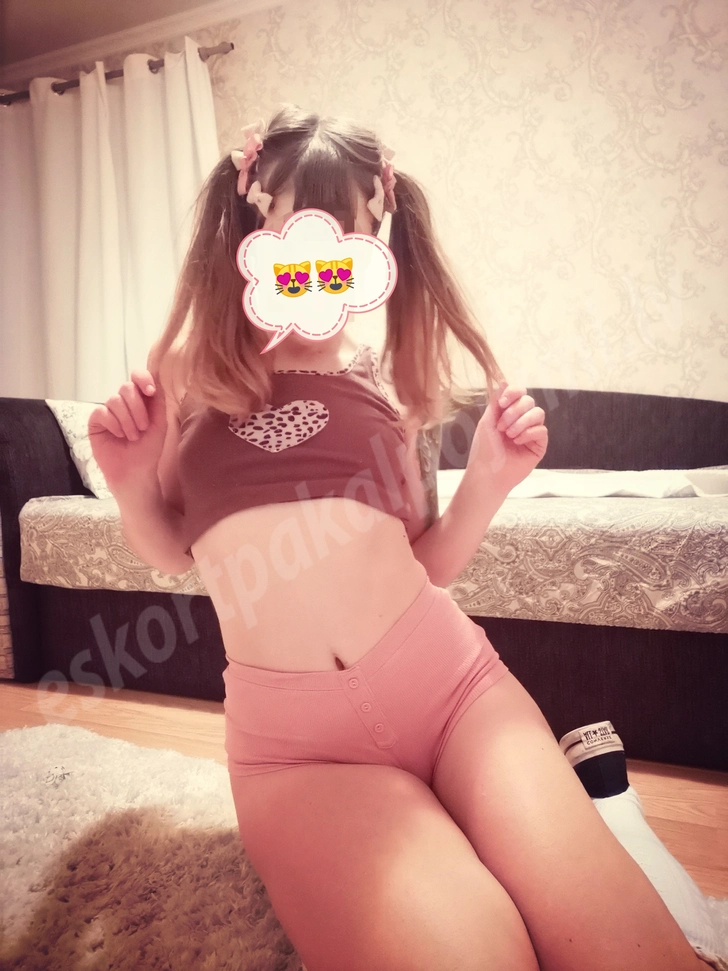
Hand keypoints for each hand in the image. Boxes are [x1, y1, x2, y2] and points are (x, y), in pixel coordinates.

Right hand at [88, 369, 167, 494]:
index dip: (143, 378)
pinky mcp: (96, 421)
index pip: (138, 378)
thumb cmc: (148, 450)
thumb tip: (154, 381)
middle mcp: (124, 403)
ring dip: (127, 420)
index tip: (150, 391)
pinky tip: (118, 436)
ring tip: (132, 437)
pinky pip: (102, 412)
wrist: (135, 471)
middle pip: (126, 387)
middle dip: (137, 408)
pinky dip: (113, 424)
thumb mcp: (159, 424)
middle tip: (143, 428)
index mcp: (141, 400)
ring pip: (114, 400)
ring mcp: (109, 411)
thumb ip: (157, 402)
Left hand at [467, 380, 547, 492]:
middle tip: (502, 427)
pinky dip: (529, 433)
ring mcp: (531, 433)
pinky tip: (517, 442)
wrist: (488, 473)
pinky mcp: (539, 446)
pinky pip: (542, 430)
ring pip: (538, 413)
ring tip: (510, 435)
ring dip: (522, 422)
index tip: (503, 402)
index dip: (514, 392)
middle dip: (514, 411)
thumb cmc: (485, 449)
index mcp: (508, 413)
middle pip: (529, 401)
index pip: (519, 393)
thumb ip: (497, 402)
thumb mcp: (488, 422)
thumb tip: (503, 380)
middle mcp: (521, 420)